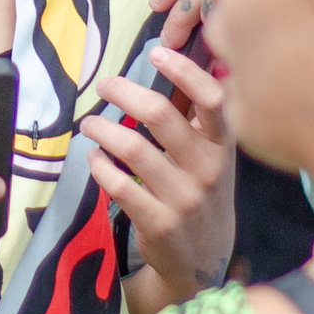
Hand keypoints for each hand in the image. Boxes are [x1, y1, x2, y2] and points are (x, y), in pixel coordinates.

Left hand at [81, 49, 234, 297]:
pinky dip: (99, 165)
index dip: (184, 71)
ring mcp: (184, 198)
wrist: (202, 261)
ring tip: (89, 123)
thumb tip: (168, 64)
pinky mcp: (159, 223)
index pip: (211, 99)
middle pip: (160, 114)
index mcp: (224, 146)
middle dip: (124, 92)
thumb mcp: (213, 158)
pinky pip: (119, 184)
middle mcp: (209, 169)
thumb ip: (198, 120)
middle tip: (104, 85)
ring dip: (102, 128)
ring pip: (133, 147)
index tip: (156, 52)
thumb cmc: (201, 194)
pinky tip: (93, 158)